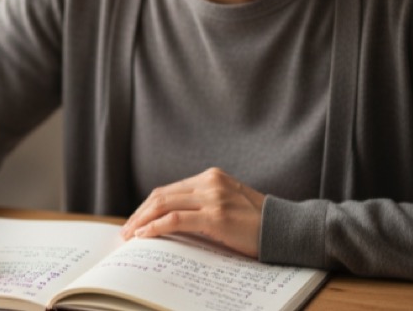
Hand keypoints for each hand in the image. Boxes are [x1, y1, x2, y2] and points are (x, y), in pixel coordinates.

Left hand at [120, 168, 264, 257]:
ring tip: (131, 235)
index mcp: (211, 177)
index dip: (148, 206)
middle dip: (140, 214)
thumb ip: (204, 204)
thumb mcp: (228, 204)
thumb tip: (171, 221)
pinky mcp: (216, 216)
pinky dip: (155, 227)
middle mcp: (210, 182)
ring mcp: (213, 197)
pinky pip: (175, 219)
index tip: (136, 220)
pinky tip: (145, 235)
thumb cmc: (257, 223)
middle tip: (126, 230)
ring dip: (142, 221)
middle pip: (162, 195)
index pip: (169, 190)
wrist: (285, 229)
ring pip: (164, 205)